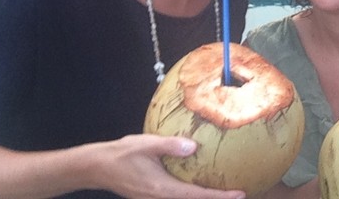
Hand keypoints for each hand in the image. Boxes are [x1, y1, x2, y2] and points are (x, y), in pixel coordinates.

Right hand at [92, 134, 245, 198]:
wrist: (98, 167)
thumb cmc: (122, 154)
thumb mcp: (146, 144)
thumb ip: (170, 145)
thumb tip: (193, 146)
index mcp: (161, 189)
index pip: (196, 196)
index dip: (219, 197)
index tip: (239, 194)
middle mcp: (160, 198)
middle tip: (240, 194)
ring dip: (204, 198)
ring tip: (225, 191)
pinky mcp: (153, 196)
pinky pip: (177, 197)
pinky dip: (192, 194)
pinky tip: (201, 183)